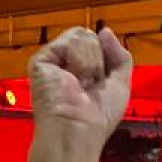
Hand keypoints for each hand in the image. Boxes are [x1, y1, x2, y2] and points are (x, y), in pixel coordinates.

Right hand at [27, 27, 132, 142]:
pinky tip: (72, 79)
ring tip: (80, 84)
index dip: (106, 60)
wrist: (79, 131)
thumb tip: (104, 31)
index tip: (101, 84)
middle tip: (88, 86)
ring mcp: (53, 62)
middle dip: (98, 61)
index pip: (98, 44)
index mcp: (81, 70)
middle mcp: (65, 65)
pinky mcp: (41, 60)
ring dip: (90, 62)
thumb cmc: (97, 118)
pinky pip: (70, 41)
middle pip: (91, 37)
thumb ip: (119, 55)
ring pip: (82, 36)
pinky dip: (78, 60)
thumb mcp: (120, 83)